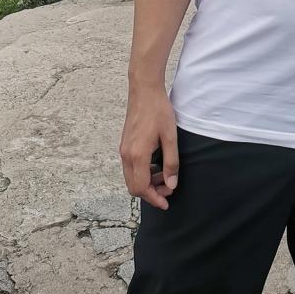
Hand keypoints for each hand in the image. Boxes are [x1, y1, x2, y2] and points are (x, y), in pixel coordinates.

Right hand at [120, 83, 179, 210]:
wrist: (144, 90)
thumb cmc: (158, 110)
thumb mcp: (170, 136)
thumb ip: (171, 162)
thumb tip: (171, 184)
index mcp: (137, 155)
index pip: (142, 188)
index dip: (154, 198)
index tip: (166, 203)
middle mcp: (126, 155)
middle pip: (134, 187)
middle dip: (150, 193)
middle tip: (168, 189)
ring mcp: (123, 150)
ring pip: (131, 178)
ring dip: (146, 183)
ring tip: (164, 176)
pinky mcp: (125, 145)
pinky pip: (130, 168)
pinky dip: (142, 173)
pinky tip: (156, 165)